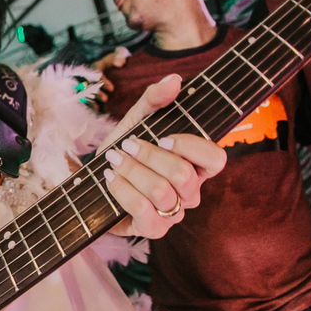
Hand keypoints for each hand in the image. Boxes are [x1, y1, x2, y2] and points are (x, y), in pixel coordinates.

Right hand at [90, 46, 128, 105]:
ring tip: (97, 108)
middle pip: (90, 85)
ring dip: (91, 101)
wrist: (117, 64)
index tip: (112, 89)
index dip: (103, 82)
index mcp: (96, 66)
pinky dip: (89, 105)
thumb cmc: (119, 59)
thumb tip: (120, 64)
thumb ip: (120, 56)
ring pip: (85, 93)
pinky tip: (96, 110)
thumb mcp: (120, 53)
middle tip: (106, 99)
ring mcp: (88, 84)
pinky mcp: (89, 92)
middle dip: (97, 93)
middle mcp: (90, 75)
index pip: (97, 74)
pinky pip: (85, 99)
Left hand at [102, 74, 226, 238]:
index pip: (216, 159)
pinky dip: (122, 190)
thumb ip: (155, 99)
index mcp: (196, 165)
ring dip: (131, 171)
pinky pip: (143, 210)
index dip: (191, 147)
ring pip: (161, 192)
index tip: (162, 137)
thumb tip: (175, 80)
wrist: (93, 180)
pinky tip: (110, 178)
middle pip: (183, 174)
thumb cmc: (123, 150)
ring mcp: (174, 213)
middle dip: (148, 156)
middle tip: (125, 146)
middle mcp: (190, 192)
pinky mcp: (153, 229)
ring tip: (113, 161)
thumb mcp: (136, 120)